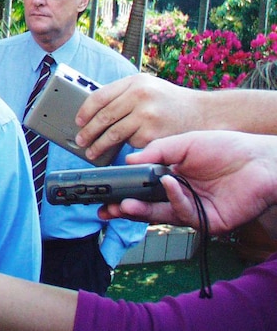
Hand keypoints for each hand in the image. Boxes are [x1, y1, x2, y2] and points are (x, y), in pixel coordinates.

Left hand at [75, 74, 200, 159]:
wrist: (203, 113)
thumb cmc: (170, 101)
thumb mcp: (147, 87)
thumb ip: (123, 95)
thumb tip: (93, 112)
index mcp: (135, 82)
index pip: (99, 96)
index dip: (85, 111)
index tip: (78, 121)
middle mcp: (140, 96)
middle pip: (103, 117)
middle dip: (88, 132)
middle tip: (80, 141)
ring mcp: (146, 116)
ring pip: (113, 133)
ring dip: (98, 145)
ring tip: (91, 152)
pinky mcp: (153, 135)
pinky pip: (130, 143)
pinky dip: (125, 147)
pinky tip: (121, 150)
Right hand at [98, 130, 276, 233]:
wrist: (262, 159)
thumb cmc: (227, 147)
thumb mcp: (185, 143)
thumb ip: (157, 152)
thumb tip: (129, 160)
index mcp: (172, 177)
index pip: (142, 187)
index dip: (124, 190)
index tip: (105, 189)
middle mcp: (180, 195)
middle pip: (146, 207)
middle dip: (124, 209)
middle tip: (106, 209)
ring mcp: (193, 209)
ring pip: (161, 216)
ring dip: (140, 211)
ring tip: (123, 205)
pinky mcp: (209, 221)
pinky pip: (184, 213)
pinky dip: (174, 198)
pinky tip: (169, 184)